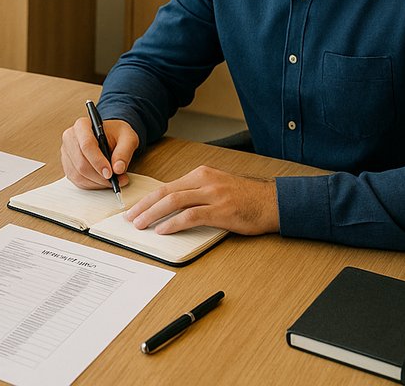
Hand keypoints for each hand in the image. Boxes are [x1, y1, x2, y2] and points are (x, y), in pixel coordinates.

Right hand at [60, 116, 138, 189]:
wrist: (110, 136)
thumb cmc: (117, 134)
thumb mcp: (128, 138)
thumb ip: (124, 152)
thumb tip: (118, 169)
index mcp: (82, 125)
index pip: (86, 145)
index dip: (98, 161)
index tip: (110, 173)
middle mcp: (70, 138)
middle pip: (81, 163)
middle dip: (99, 176)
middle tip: (115, 180)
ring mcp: (67, 153)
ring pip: (78, 174)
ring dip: (97, 182)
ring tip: (113, 181)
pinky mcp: (68, 165)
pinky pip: (77, 180)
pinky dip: (92, 184)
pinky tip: (103, 181)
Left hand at [124, 165, 277, 235]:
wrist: (273, 202)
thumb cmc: (247, 198)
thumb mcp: (218, 187)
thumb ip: (197, 192)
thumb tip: (173, 207)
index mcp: (201, 174)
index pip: (167, 186)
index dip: (148, 199)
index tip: (135, 209)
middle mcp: (204, 180)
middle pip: (166, 192)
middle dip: (144, 206)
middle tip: (130, 218)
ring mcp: (213, 194)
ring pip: (174, 201)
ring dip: (153, 214)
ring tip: (141, 225)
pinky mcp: (221, 210)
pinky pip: (191, 216)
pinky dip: (174, 223)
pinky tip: (163, 230)